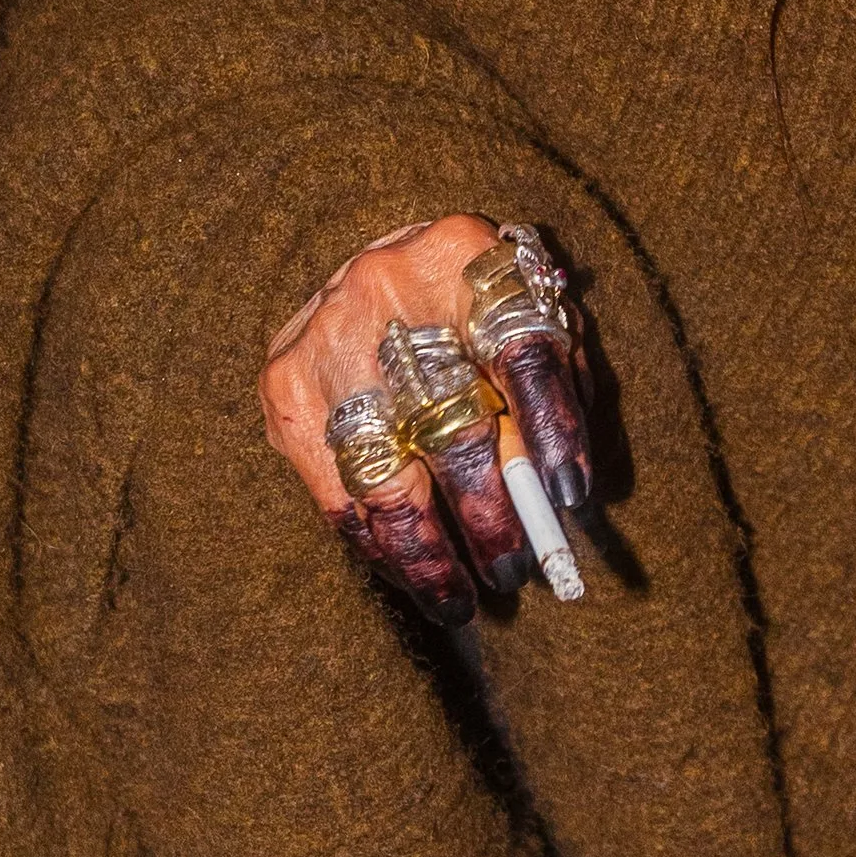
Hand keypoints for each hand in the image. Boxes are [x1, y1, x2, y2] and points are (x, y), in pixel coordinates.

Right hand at [259, 216, 592, 627]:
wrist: (365, 261)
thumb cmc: (463, 300)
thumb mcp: (519, 314)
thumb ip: (549, 381)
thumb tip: (559, 491)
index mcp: (465, 256)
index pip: (523, 352)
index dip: (552, 429)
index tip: (571, 499)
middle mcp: (387, 288)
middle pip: (451, 422)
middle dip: (488, 513)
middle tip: (515, 569)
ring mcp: (326, 338)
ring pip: (384, 473)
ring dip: (426, 551)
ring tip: (458, 600)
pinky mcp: (284, 385)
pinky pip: (334, 488)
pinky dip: (374, 542)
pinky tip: (404, 570)